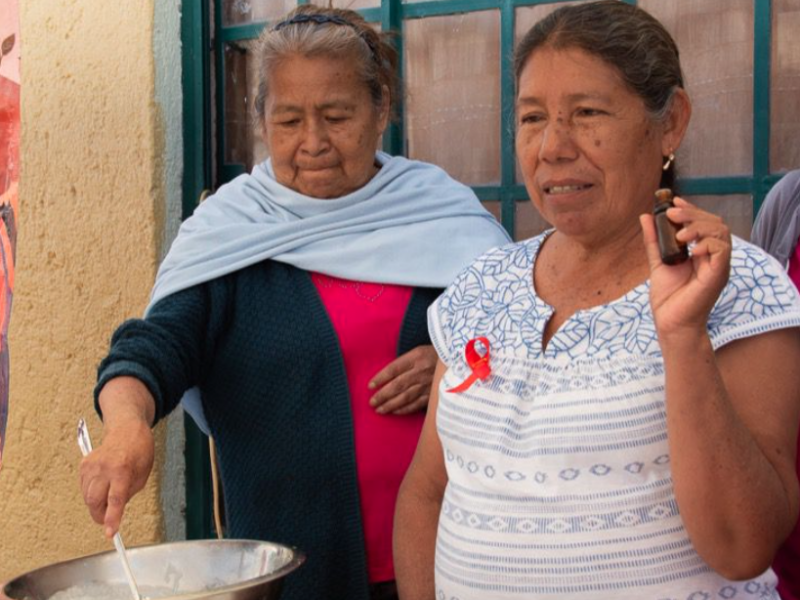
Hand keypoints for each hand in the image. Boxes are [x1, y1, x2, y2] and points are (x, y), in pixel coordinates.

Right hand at [80, 418, 153, 537]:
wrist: (127, 430)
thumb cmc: (139, 452)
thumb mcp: (142, 475)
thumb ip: (128, 494)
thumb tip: (113, 511)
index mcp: (123, 470)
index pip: (116, 499)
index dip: (112, 518)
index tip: (110, 533)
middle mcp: (104, 467)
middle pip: (95, 501)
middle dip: (100, 515)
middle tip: (107, 519)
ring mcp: (91, 465)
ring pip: (87, 497)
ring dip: (96, 504)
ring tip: (109, 494)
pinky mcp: (84, 464)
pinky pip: (84, 487)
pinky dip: (92, 492)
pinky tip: (103, 484)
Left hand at [368, 345, 436, 414]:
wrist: (460, 360)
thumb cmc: (436, 354)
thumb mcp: (421, 351)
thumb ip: (406, 362)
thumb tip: (387, 377)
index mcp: (417, 356)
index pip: (393, 369)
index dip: (380, 378)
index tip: (370, 386)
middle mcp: (422, 371)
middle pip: (397, 385)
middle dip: (382, 395)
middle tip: (371, 402)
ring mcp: (429, 384)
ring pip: (406, 397)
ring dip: (391, 404)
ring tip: (379, 410)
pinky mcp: (435, 394)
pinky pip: (417, 403)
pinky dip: (405, 409)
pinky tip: (395, 412)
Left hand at [640, 196, 731, 336]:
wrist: (671, 323)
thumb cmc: (668, 298)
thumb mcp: (657, 262)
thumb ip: (654, 240)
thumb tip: (645, 216)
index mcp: (702, 252)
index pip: (704, 222)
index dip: (692, 208)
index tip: (674, 201)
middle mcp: (713, 256)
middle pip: (714, 223)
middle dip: (693, 213)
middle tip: (673, 213)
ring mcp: (718, 265)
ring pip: (721, 232)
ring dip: (699, 226)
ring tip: (679, 234)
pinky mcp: (719, 274)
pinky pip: (722, 250)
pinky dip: (707, 243)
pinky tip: (692, 248)